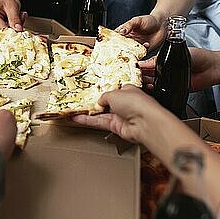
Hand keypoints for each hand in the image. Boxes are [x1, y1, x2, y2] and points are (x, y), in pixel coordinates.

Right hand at [0, 0, 27, 31]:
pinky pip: (4, 34)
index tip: (20, 27)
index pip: (2, 30)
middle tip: (20, 16)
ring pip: (5, 34)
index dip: (13, 31)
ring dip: (13, 28)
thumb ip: (15, 19)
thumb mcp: (13, 7)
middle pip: (3, 33)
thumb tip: (18, 30)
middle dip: (14, 27)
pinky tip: (12, 21)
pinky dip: (11, 29)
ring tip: (16, 17)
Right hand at [73, 85, 205, 168]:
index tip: (90, 92)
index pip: (113, 90)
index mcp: (128, 91)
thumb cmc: (137, 103)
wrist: (145, 122)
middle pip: (106, 103)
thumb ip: (104, 96)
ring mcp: (120, 116)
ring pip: (101, 114)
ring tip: (74, 111)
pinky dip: (88, 121)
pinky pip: (99, 122)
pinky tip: (78, 119)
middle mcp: (125, 104)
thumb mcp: (115, 93)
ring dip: (87, 113)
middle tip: (79, 102)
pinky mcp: (116, 127)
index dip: (102, 91)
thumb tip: (99, 100)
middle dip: (93, 103)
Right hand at [116, 14, 166, 48]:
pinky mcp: (143, 50)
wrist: (162, 25)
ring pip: (130, 51)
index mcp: (125, 32)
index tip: (111, 43)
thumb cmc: (149, 20)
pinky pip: (140, 53)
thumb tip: (121, 31)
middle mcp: (129, 40)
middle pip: (121, 47)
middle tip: (122, 48)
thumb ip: (129, 25)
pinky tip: (146, 44)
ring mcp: (136, 45)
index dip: (112, 41)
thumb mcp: (137, 20)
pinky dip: (142, 51)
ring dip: (131, 51)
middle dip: (120, 49)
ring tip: (135, 47)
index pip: (115, 37)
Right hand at [140, 48, 219, 91]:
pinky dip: (156, 90)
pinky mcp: (176, 88)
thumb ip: (161, 58)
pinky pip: (163, 90)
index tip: (133, 67)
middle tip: (132, 77)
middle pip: (150, 74)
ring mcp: (171, 80)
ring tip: (139, 83)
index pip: (150, 63)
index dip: (141, 66)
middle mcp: (167, 70)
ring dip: (146, 83)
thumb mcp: (178, 52)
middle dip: (141, 75)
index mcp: (166, 59)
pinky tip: (150, 89)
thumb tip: (147, 62)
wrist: (213, 67)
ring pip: (154, 82)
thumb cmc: (200, 57)